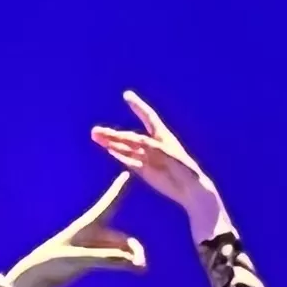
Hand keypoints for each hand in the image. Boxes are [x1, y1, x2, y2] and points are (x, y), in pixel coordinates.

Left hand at [1, 179, 148, 286]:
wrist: (36, 278)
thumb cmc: (53, 262)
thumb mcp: (79, 259)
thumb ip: (106, 258)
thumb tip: (133, 261)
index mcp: (87, 225)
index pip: (108, 203)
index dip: (118, 189)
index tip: (127, 173)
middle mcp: (94, 233)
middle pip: (123, 238)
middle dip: (134, 249)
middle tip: (142, 264)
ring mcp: (94, 247)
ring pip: (122, 250)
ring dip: (132, 257)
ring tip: (141, 268)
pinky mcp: (92, 259)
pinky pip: (116, 259)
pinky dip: (126, 263)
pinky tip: (137, 269)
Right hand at [87, 91, 225, 240]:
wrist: (191, 191)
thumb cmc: (188, 172)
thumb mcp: (175, 159)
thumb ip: (159, 150)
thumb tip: (143, 143)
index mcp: (163, 137)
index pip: (148, 117)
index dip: (138, 107)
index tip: (127, 96)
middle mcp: (152, 145)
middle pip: (129, 136)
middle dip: (113, 134)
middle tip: (96, 130)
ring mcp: (147, 157)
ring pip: (125, 148)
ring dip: (111, 143)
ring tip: (95, 137)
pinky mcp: (144, 170)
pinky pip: (128, 160)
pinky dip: (117, 155)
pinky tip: (108, 150)